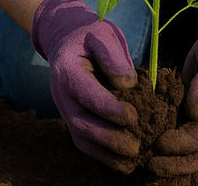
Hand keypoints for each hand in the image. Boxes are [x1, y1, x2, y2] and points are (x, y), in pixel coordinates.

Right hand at [30, 0, 139, 170]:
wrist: (67, 39)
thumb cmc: (90, 36)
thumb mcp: (103, 34)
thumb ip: (113, 58)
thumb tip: (127, 85)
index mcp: (67, 69)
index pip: (86, 93)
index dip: (108, 108)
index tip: (132, 116)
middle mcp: (61, 93)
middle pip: (81, 122)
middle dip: (109, 138)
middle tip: (136, 146)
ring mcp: (64, 109)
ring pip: (81, 138)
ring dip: (106, 153)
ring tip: (132, 159)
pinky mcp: (73, 119)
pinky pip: (83, 142)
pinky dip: (102, 156)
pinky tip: (123, 162)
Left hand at [149, 10, 197, 175]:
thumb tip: (194, 112)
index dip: (179, 144)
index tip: (158, 142)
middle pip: (197, 158)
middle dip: (173, 164)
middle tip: (148, 164)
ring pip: (192, 158)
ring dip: (171, 165)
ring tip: (148, 164)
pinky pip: (186, 149)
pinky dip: (171, 155)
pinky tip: (153, 154)